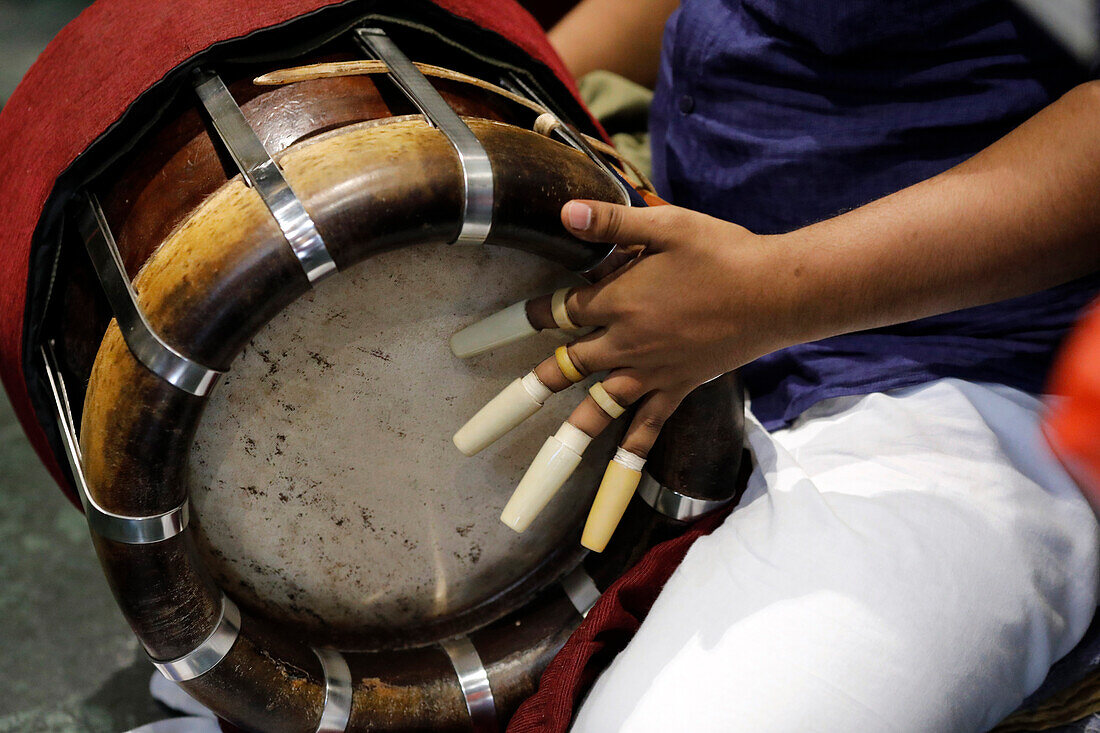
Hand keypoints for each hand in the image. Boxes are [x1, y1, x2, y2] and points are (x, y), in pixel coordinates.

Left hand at [530, 199, 798, 458]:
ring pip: (599, 407)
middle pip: (568, 366)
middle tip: (492, 418)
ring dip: (568, 435)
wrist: (775, 293)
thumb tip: (566, 212)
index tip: (515, 322)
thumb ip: (614, 223)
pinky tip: (620, 467)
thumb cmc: (722, 253)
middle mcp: (627, 343)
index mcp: (618, 302)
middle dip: (532, 386)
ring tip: (543, 463)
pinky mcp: (679, 387)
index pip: (561, 311)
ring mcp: (652, 371)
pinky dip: (634, 449)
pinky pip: (651, 425)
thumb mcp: (666, 226)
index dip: (533, 315)